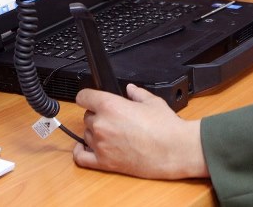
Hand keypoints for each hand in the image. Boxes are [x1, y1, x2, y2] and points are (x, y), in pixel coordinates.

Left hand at [72, 84, 208, 179]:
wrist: (173, 150)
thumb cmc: (165, 127)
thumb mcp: (152, 102)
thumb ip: (137, 93)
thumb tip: (130, 89)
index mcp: (110, 105)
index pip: (84, 97)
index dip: (87, 96)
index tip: (90, 98)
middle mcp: (101, 124)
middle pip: (87, 116)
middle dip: (97, 115)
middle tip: (114, 118)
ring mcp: (100, 145)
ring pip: (86, 134)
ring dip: (94, 132)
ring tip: (112, 133)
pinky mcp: (104, 163)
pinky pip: (81, 157)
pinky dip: (79, 151)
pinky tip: (84, 147)